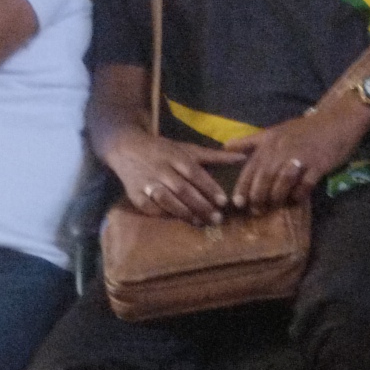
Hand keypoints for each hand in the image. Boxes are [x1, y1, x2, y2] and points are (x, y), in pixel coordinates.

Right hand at [103, 127, 232, 224]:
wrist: (126, 147)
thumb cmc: (163, 150)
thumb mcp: (187, 148)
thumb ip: (214, 156)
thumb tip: (242, 158)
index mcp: (175, 156)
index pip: (194, 173)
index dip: (209, 187)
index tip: (223, 201)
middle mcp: (160, 168)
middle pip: (182, 189)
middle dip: (200, 205)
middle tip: (217, 218)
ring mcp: (146, 181)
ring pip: (165, 199)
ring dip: (183, 212)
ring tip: (199, 222)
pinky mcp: (134, 193)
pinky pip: (150, 207)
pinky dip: (163, 214)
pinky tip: (177, 220)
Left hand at [233, 99, 368, 212]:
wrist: (338, 120)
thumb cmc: (305, 129)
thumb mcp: (276, 130)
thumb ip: (252, 141)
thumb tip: (226, 146)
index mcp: (270, 141)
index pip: (251, 166)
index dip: (243, 186)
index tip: (237, 202)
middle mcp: (282, 148)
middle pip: (265, 176)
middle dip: (258, 196)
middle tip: (255, 210)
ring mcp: (301, 156)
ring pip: (282, 182)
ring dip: (276, 197)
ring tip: (273, 206)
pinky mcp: (319, 164)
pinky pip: (305, 184)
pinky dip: (299, 194)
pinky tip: (297, 199)